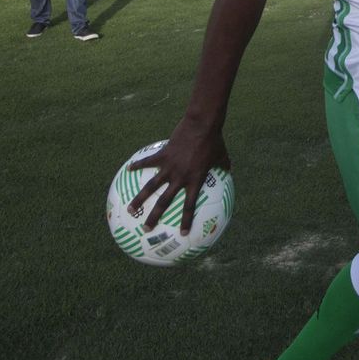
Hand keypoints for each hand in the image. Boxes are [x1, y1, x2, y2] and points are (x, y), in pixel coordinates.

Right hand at [127, 119, 232, 233]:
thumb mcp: (222, 155)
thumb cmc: (215, 140)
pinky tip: (128, 169)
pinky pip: (148, 162)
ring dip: (139, 199)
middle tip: (146, 229)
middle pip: (164, 202)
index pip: (190, 206)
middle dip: (154, 217)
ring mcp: (170, 167)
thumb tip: (230, 169)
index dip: (186, 221)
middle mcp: (181, 177)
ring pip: (151, 187)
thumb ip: (224, 165)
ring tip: (130, 208)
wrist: (202, 124)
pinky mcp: (163, 154)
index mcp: (196, 180)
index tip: (182, 234)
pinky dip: (138, 165)